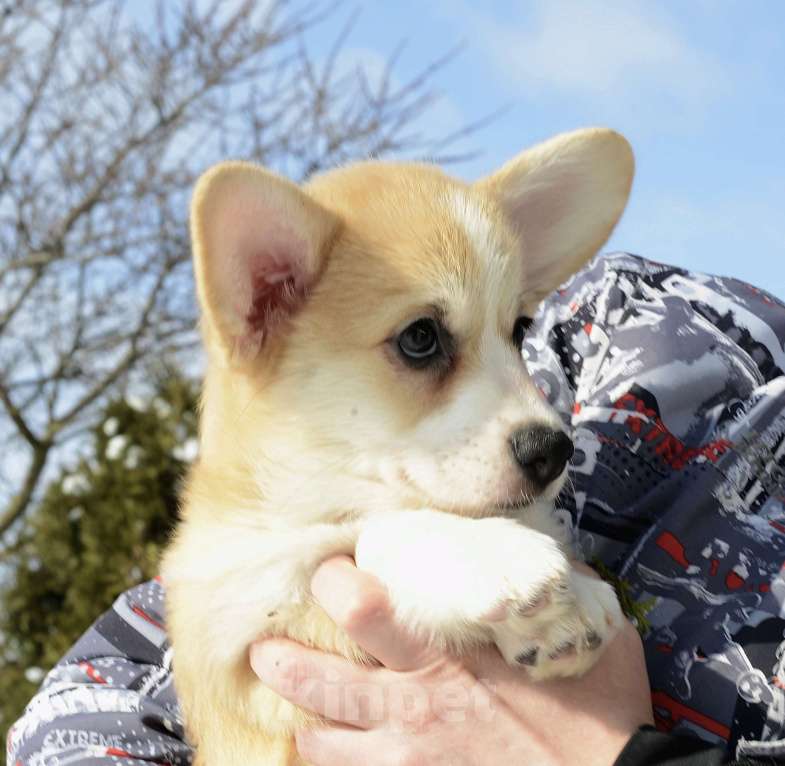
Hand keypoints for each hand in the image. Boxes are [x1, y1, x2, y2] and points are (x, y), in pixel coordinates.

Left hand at [250, 556, 652, 765]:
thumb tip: (530, 552)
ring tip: (293, 708)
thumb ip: (547, 586)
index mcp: (446, 658)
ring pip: (324, 746)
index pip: (364, 609)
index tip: (332, 570)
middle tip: (265, 648)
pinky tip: (330, 751)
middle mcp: (415, 709)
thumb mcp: (584, 630)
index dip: (336, 583)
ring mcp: (412, 759)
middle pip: (322, 681)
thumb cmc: (596, 710)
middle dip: (283, 662)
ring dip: (304, 725)